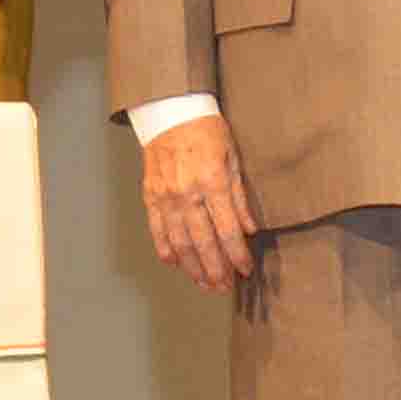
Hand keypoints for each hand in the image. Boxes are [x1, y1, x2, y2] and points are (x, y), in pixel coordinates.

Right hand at [141, 111, 258, 290]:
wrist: (169, 111)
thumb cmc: (206, 131)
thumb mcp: (233, 158)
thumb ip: (240, 196)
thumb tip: (249, 229)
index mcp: (212, 182)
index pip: (227, 230)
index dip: (237, 255)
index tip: (245, 271)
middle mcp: (187, 194)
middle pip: (203, 243)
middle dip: (216, 270)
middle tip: (224, 288)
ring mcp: (166, 197)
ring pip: (180, 243)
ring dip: (193, 267)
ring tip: (204, 284)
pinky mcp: (151, 196)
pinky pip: (158, 230)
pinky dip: (166, 250)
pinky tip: (175, 265)